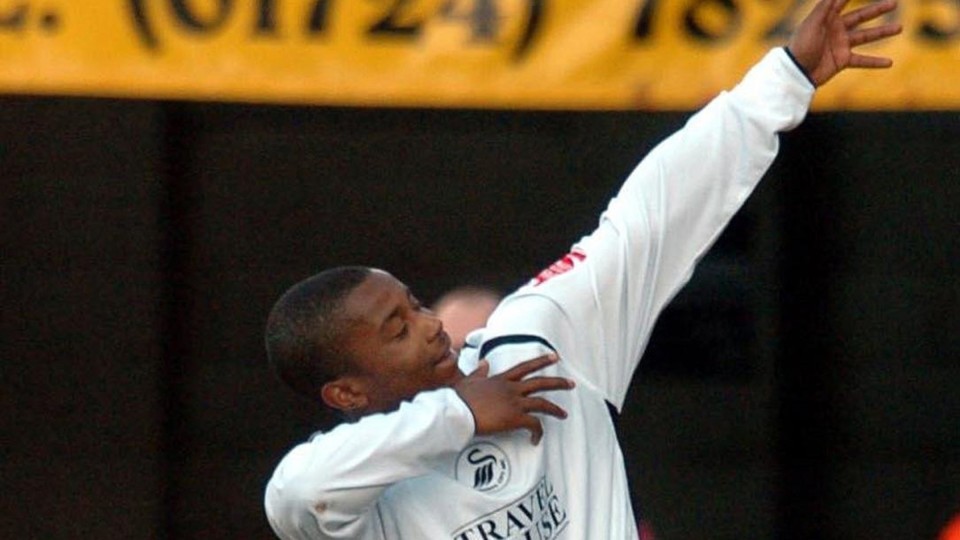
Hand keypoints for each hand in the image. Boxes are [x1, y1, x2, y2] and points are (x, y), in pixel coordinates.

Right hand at [454, 354, 574, 444]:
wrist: (457, 411)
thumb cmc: (459, 398)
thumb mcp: (469, 380)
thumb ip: (479, 372)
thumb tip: (484, 362)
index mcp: (500, 379)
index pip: (525, 367)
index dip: (541, 361)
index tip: (553, 357)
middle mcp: (511, 389)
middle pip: (540, 382)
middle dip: (557, 383)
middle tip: (570, 383)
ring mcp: (514, 403)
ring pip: (542, 403)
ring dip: (555, 409)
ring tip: (564, 414)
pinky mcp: (514, 418)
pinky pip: (534, 425)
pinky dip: (538, 432)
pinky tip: (536, 439)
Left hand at [788, 0, 901, 86]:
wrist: (796, 73)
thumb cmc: (801, 46)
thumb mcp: (812, 25)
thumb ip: (824, 8)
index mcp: (827, 19)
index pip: (842, 2)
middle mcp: (836, 30)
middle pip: (861, 17)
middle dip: (877, 10)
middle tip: (894, 3)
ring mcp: (840, 45)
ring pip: (866, 36)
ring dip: (883, 32)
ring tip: (900, 28)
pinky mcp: (842, 61)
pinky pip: (862, 60)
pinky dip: (875, 62)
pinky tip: (889, 62)